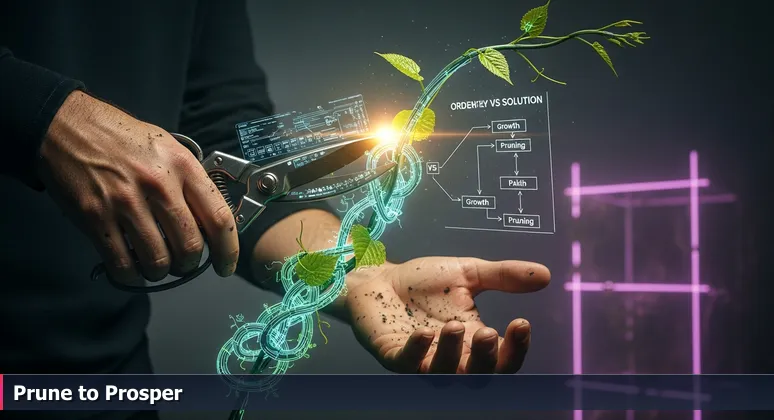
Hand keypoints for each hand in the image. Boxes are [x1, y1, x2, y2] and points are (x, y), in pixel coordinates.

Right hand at [38, 90, 238, 283]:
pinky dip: (131, 276)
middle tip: (184, 264)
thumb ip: (189, 181)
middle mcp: (158, 184)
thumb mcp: (167, 147)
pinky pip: (122, 263)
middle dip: (191, 265)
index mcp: (182, 166)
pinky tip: (133, 271)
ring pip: (158, 260)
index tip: (226, 266)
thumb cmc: (123, 138)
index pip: (218, 217)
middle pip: (190, 246)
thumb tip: (207, 221)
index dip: (228, 250)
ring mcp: (125, 202)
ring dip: (162, 272)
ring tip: (158, 265)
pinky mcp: (95, 217)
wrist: (67, 126)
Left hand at [344, 257, 549, 372]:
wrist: (379, 277)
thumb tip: (545, 275)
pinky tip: (426, 333)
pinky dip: (418, 351)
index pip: (502, 359)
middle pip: (478, 374)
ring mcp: (421, 359)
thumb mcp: (469, 273)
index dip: (515, 348)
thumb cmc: (423, 283)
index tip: (522, 323)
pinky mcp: (393, 355)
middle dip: (486, 358)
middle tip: (489, 334)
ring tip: (456, 325)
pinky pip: (407, 363)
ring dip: (453, 353)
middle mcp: (451, 357)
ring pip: (444, 373)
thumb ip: (504, 275)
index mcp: (473, 340)